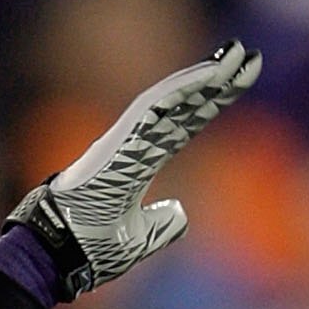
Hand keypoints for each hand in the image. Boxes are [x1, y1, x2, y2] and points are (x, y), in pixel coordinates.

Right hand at [8, 41, 261, 299]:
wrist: (59, 253)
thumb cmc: (90, 247)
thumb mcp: (139, 238)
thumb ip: (162, 224)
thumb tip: (179, 210)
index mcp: (139, 161)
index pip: (183, 124)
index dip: (211, 103)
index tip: (239, 82)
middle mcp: (135, 142)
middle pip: (184, 105)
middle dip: (217, 81)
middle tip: (249, 55)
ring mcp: (127, 140)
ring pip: (173, 99)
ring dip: (206, 76)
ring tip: (238, 54)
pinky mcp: (120, 142)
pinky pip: (155, 109)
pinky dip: (183, 89)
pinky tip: (210, 74)